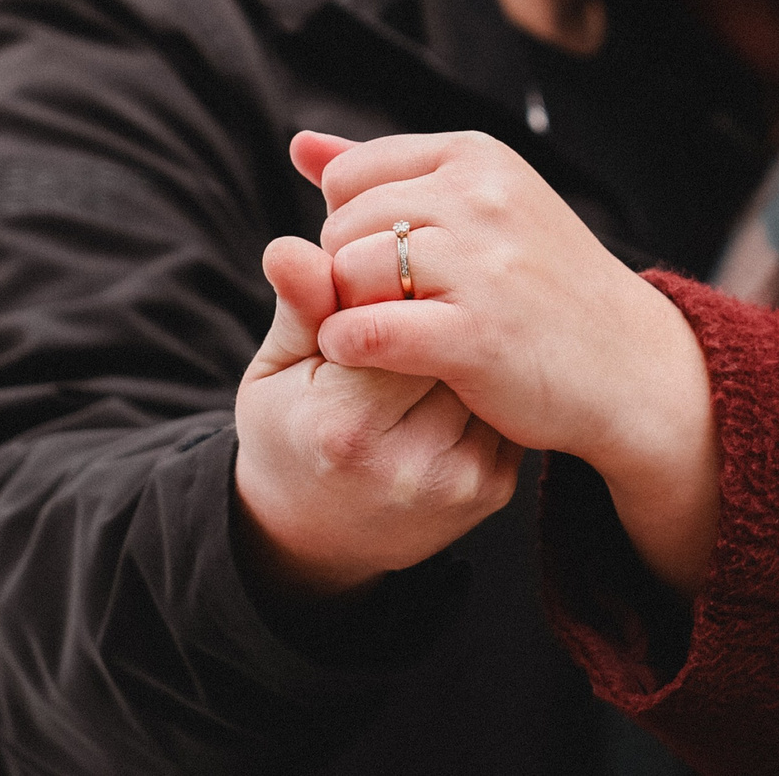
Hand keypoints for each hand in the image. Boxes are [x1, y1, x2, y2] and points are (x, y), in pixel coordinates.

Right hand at [231, 148, 522, 601]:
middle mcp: (408, 466)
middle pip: (450, 344)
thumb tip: (288, 247)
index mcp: (344, 429)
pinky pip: (501, 405)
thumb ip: (298, 309)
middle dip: (438, 312)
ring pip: (485, 371)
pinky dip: (486, 380)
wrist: (315, 531)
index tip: (386, 278)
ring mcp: (458, 483)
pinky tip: (463, 369)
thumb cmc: (289, 431)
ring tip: (443, 331)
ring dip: (469, 342)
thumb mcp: (277, 372)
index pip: (397, 323)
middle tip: (421, 297)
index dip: (396, 289)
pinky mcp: (491, 489)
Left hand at [299, 130, 722, 593]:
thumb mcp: (481, 204)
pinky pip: (366, 331)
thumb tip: (298, 144)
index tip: (386, 264)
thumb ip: (386, 173)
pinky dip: (350, 347)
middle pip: (341, 224)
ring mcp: (483, 265)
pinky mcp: (478, 335)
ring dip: (346, 311)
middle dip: (344, 270)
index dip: (349, 226)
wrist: (631, 363)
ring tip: (385, 332)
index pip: (350, 175)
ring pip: (347, 272)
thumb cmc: (543, 284)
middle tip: (387, 307)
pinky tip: (371, 358)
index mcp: (477, 157)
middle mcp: (481, 197)